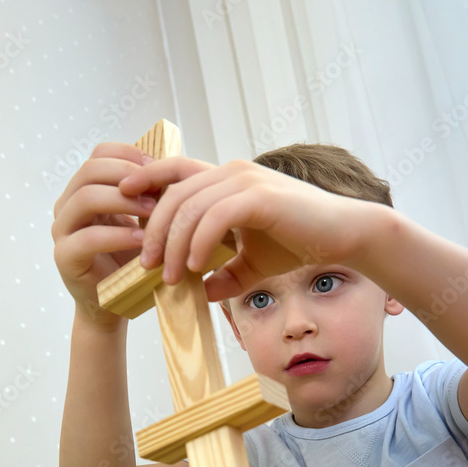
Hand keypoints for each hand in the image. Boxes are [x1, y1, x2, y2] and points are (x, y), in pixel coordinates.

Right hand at [51, 142, 160, 327]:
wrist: (114, 303)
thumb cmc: (130, 259)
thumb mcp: (142, 221)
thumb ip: (148, 196)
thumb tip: (172, 169)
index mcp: (83, 189)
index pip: (99, 154)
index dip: (129, 155)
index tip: (157, 168)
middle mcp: (67, 205)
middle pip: (90, 170)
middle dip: (128, 175)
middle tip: (158, 190)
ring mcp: (61, 230)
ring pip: (85, 198)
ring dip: (123, 201)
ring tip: (153, 212)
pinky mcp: (65, 256)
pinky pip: (88, 238)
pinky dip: (118, 236)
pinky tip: (143, 241)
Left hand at [118, 156, 369, 301]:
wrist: (344, 236)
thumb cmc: (300, 243)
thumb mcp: (252, 264)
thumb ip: (223, 275)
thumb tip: (199, 294)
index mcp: (227, 179)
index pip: (175, 172)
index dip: (145, 181)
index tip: (123, 205)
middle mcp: (232, 172)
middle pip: (174, 192)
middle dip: (153, 229)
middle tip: (144, 265)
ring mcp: (246, 180)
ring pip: (191, 205)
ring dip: (174, 243)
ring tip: (168, 276)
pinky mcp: (260, 197)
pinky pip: (216, 217)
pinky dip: (199, 243)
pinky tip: (194, 268)